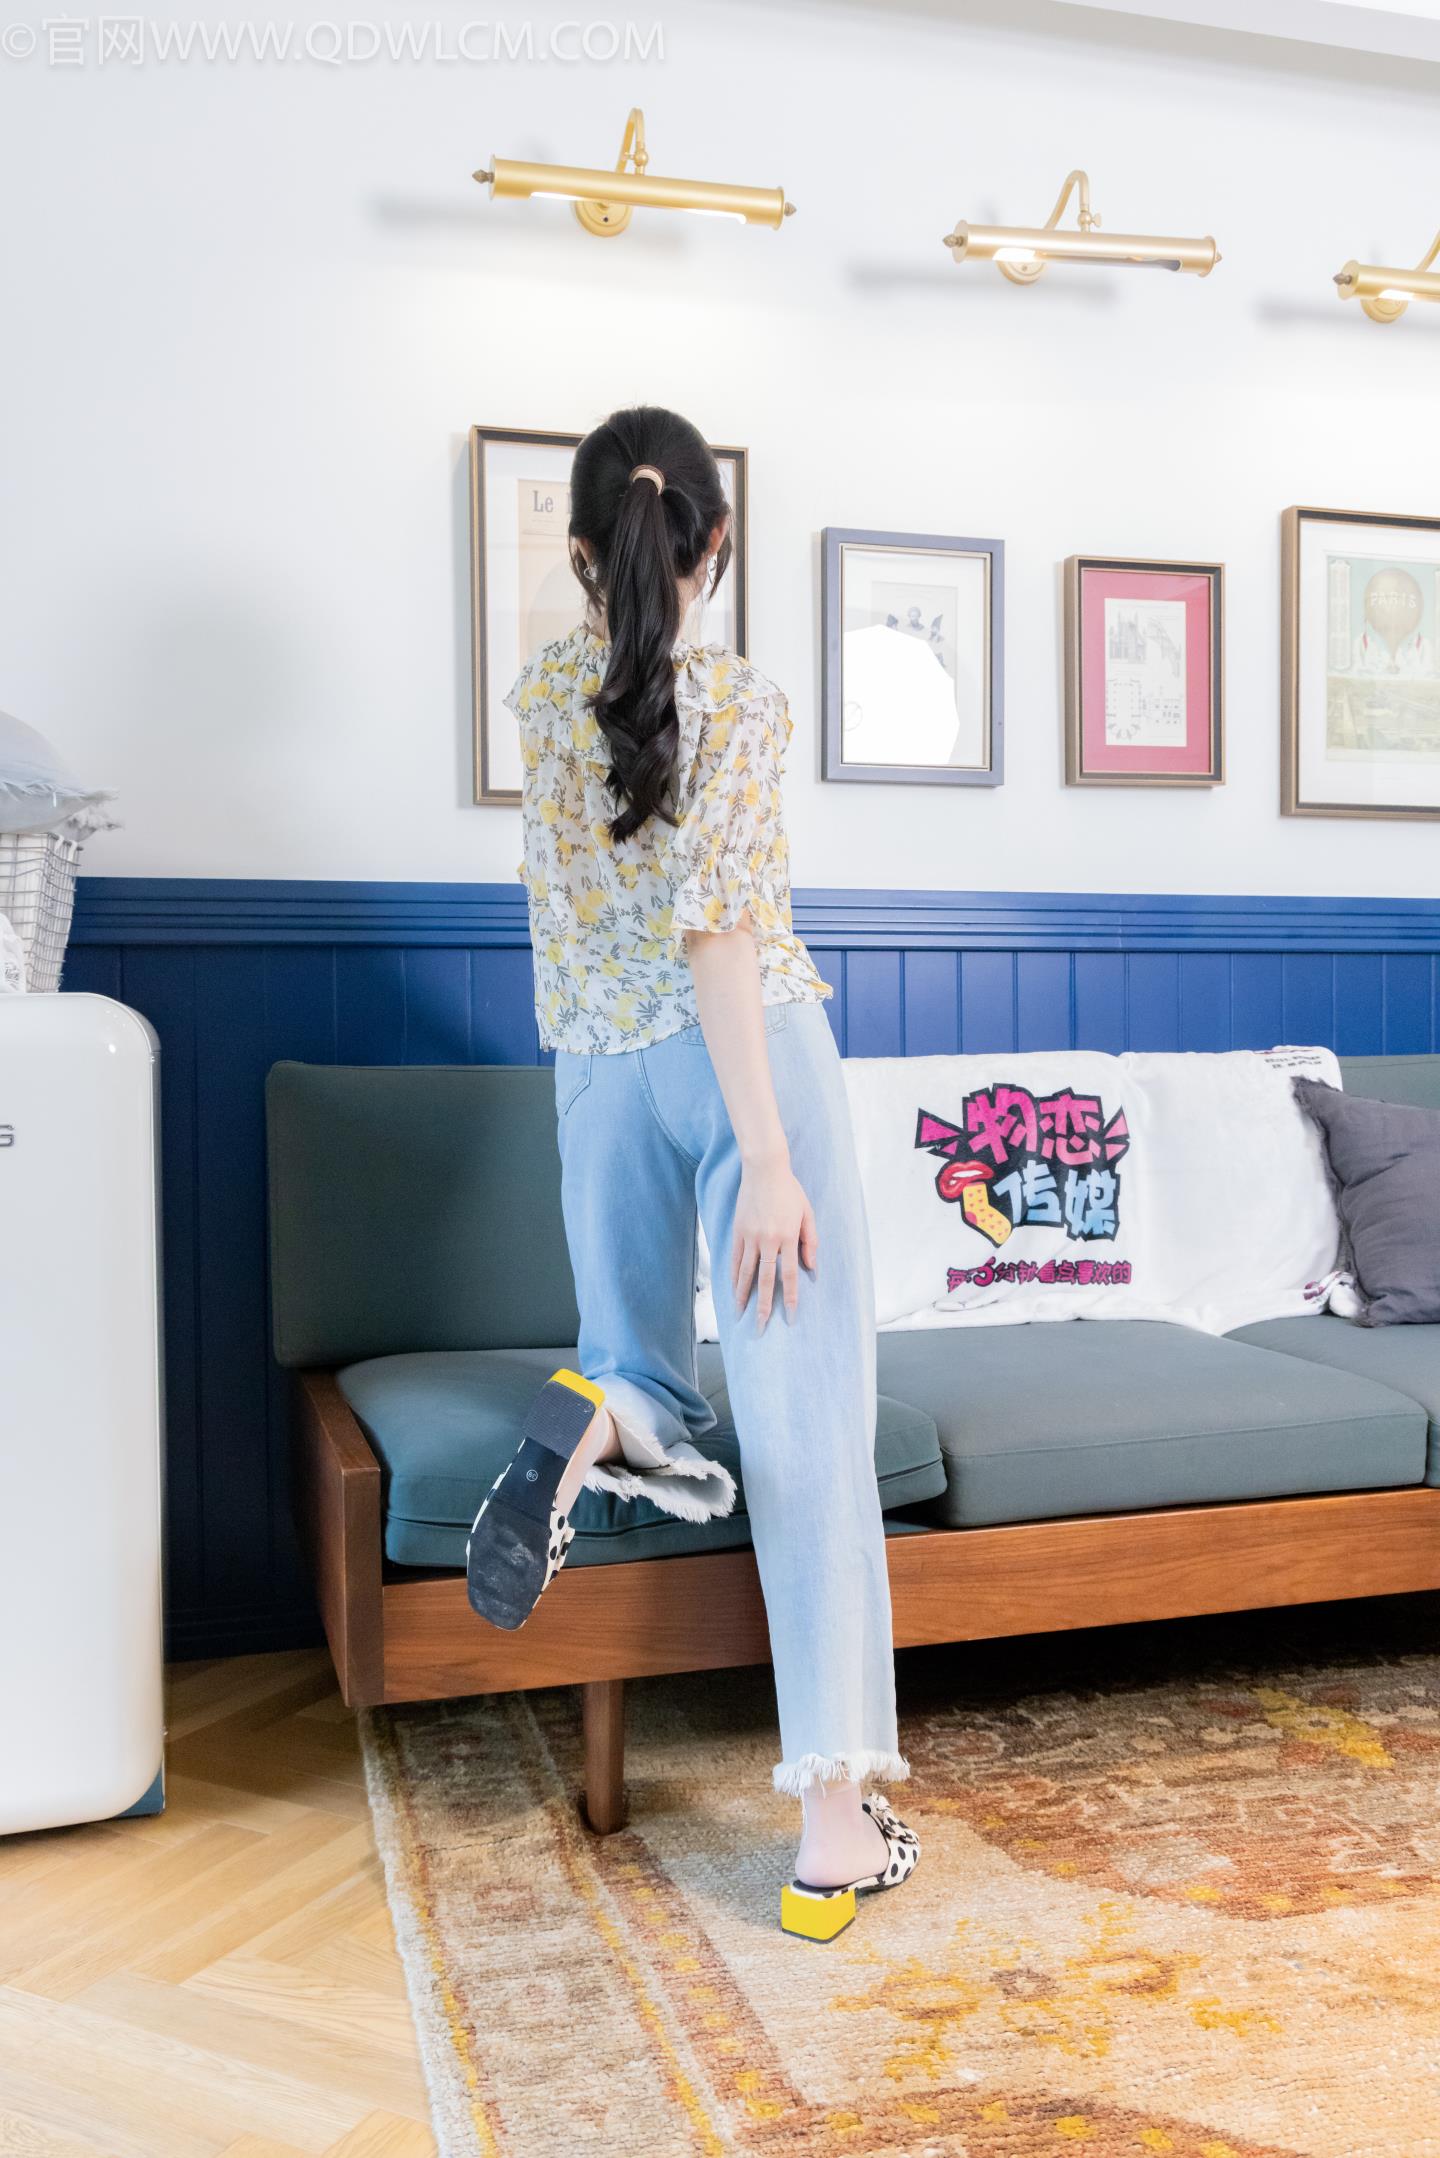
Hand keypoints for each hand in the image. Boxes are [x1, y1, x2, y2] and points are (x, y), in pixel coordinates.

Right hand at [731, 1156, 818, 1332]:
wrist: (764, 1169)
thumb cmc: (790, 1191)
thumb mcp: (807, 1213)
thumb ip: (810, 1241)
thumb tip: (811, 1267)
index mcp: (787, 1237)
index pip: (789, 1275)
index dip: (790, 1298)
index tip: (790, 1318)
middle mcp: (767, 1240)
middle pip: (765, 1280)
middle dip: (763, 1307)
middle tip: (760, 1328)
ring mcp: (750, 1236)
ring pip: (746, 1273)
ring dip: (744, 1296)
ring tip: (741, 1315)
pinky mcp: (738, 1231)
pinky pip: (736, 1259)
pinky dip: (734, 1277)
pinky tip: (733, 1290)